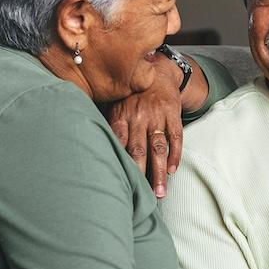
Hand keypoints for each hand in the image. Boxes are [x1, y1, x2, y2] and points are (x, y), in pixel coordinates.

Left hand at [106, 79, 184, 196]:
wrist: (157, 72)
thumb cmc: (130, 95)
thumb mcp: (114, 104)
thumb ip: (107, 126)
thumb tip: (91, 151)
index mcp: (120, 115)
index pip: (119, 144)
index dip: (121, 165)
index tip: (120, 184)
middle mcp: (138, 116)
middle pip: (139, 150)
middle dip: (141, 175)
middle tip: (144, 197)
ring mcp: (157, 115)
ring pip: (158, 147)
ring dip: (160, 172)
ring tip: (161, 192)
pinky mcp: (173, 114)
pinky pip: (176, 137)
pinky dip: (175, 155)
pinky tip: (173, 170)